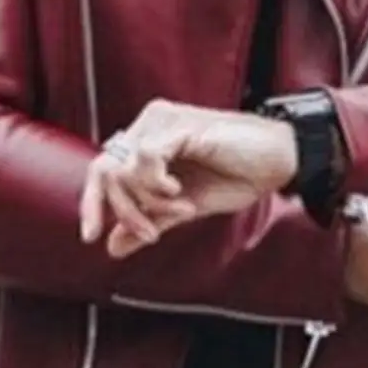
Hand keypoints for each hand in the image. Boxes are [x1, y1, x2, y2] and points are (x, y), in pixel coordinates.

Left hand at [80, 98, 297, 256]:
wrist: (277, 161)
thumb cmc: (238, 174)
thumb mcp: (185, 207)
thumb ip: (149, 222)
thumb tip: (112, 246)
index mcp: (148, 140)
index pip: (102, 169)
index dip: (92, 203)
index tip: (91, 237)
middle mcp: (150, 125)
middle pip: (105, 169)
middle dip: (123, 209)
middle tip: (150, 232)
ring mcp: (162, 121)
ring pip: (124, 168)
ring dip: (149, 202)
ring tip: (181, 209)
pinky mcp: (179, 125)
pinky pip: (146, 159)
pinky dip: (159, 186)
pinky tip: (182, 193)